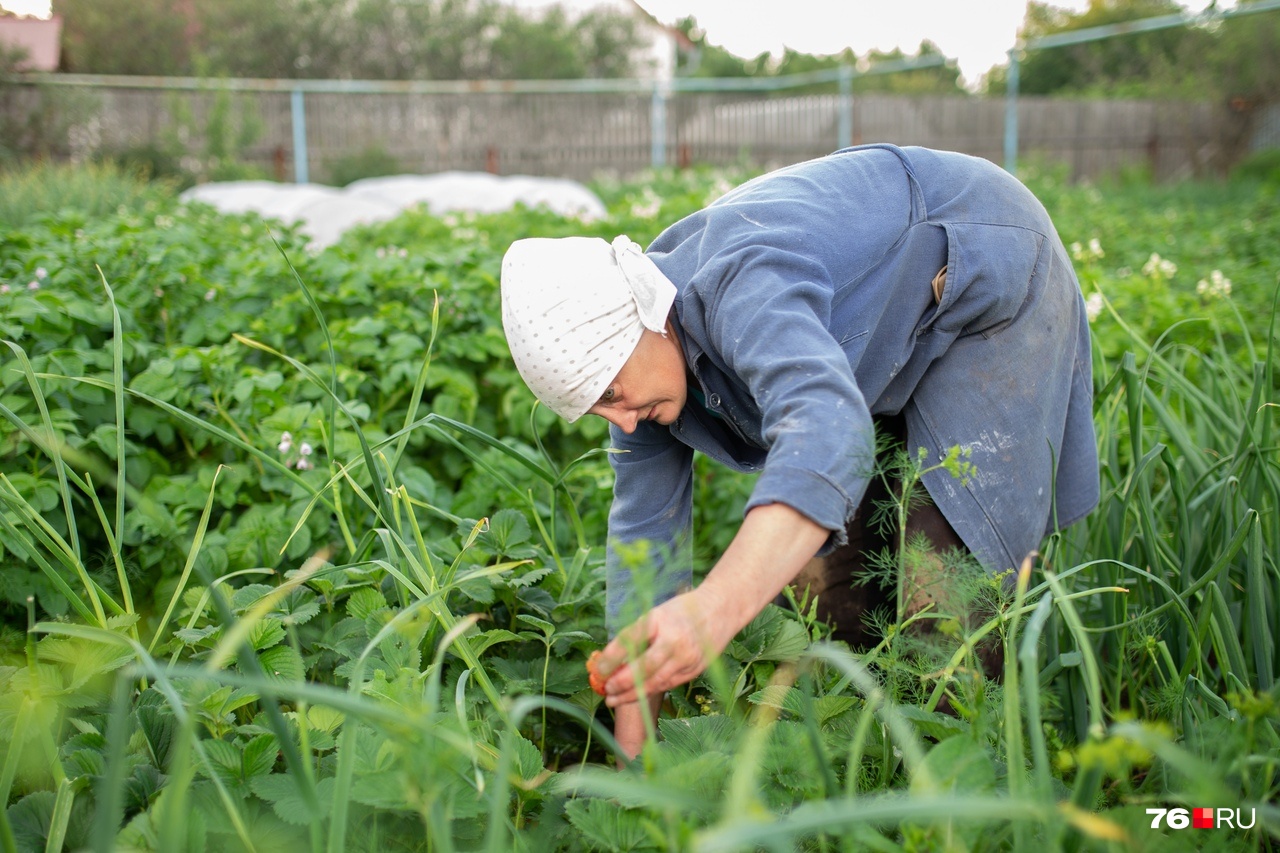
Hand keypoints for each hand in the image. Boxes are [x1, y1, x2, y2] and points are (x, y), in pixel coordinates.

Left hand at [594, 589, 729, 707]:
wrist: (719, 610)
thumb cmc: (680, 611)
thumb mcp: (655, 614)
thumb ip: (637, 636)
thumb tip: (610, 661)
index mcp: (658, 620)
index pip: (629, 641)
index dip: (611, 658)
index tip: (597, 670)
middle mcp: (673, 639)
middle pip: (642, 668)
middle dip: (621, 683)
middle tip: (605, 691)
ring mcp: (686, 657)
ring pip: (655, 682)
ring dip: (632, 694)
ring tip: (614, 700)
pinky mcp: (695, 669)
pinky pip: (668, 684)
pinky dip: (650, 690)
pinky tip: (636, 695)